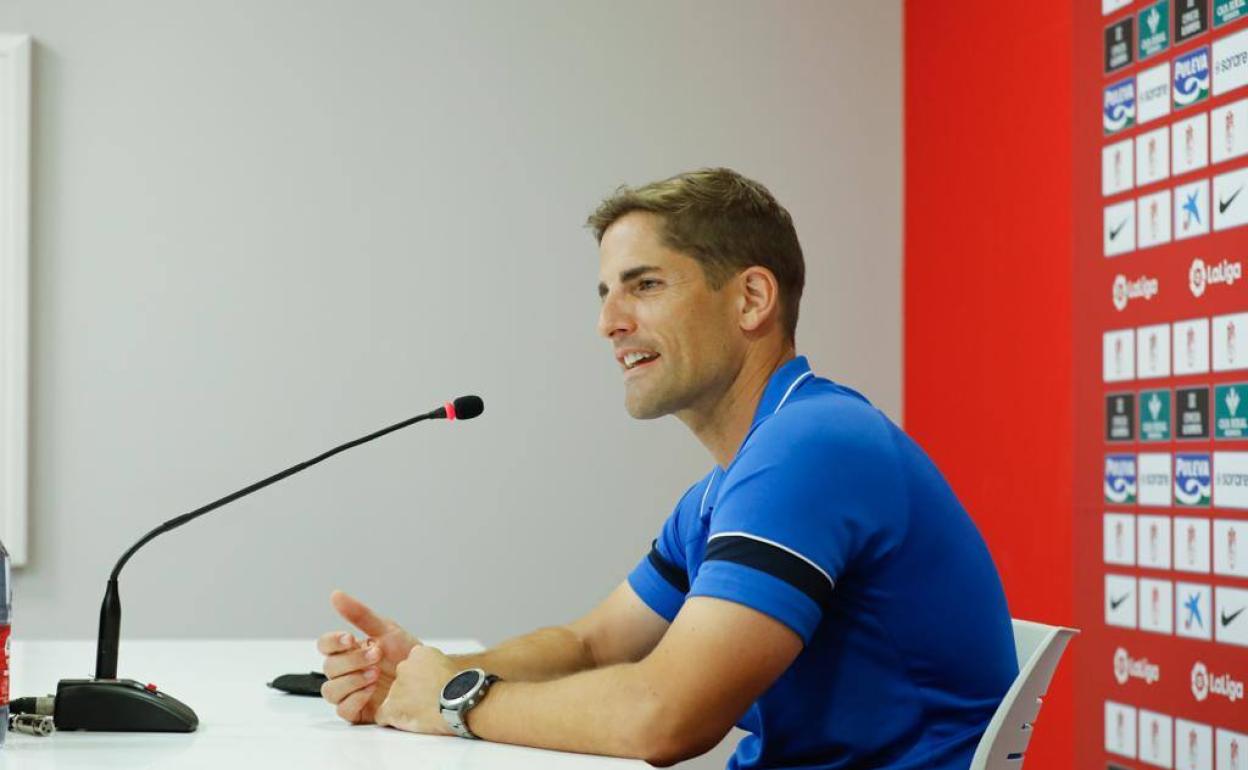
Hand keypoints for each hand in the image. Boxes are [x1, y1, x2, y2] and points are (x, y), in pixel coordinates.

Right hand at [316, 590, 420, 723]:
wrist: (428, 677)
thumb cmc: (405, 653)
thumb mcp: (386, 630)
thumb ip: (360, 614)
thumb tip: (335, 595)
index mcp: (349, 650)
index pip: (325, 645)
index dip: (332, 642)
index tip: (350, 638)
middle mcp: (345, 671)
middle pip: (328, 667)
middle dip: (352, 660)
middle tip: (377, 655)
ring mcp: (350, 692)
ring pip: (330, 690)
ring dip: (351, 680)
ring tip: (375, 675)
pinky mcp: (357, 711)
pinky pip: (343, 710)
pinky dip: (355, 699)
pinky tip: (372, 691)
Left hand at [375, 645, 459, 735]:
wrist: (461, 699)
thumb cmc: (462, 686)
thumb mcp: (451, 663)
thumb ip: (435, 666)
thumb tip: (435, 677)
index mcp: (419, 653)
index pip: (411, 665)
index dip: (420, 678)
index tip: (429, 686)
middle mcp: (404, 666)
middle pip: (401, 681)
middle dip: (410, 691)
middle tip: (427, 701)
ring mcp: (396, 687)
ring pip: (393, 698)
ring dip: (404, 705)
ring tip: (423, 713)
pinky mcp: (393, 707)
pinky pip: (382, 715)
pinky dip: (391, 719)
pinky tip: (404, 722)